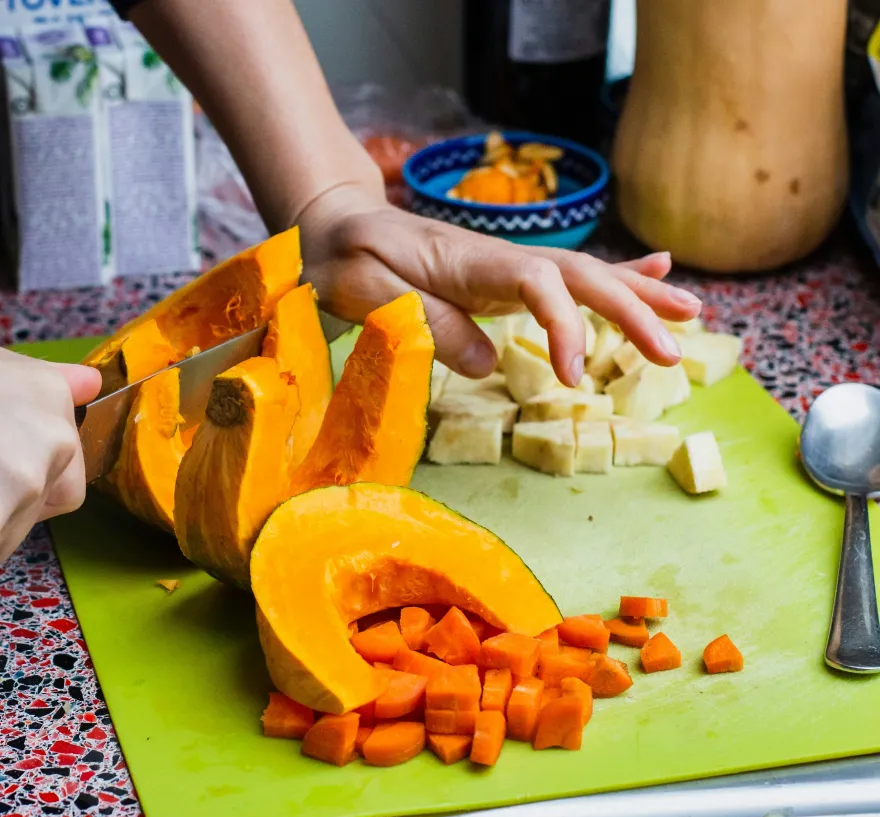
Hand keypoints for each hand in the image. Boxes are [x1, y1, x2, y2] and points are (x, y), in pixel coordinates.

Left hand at [297, 183, 700, 385]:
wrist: (335, 227)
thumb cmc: (344, 258)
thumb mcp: (368, 291)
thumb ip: (425, 320)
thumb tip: (486, 363)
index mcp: (470, 262)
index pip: (537, 284)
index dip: (565, 326)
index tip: (574, 375)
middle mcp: (500, 260)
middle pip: (579, 278)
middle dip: (631, 311)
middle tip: (674, 352)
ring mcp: (507, 266)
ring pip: (585, 276)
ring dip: (639, 294)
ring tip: (694, 314)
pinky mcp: (506, 278)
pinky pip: (569, 279)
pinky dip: (616, 275)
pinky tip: (658, 273)